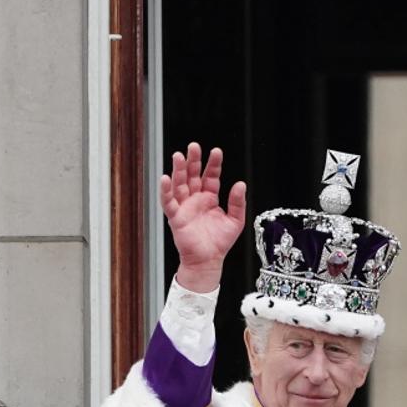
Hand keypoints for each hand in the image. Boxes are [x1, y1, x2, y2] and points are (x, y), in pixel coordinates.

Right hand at [159, 142, 246, 291]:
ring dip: (178, 170)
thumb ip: (237, 203)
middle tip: (194, 146)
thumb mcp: (235, 221)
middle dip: (193, 161)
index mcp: (209, 198)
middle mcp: (195, 199)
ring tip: (178, 156)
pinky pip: (168, 202)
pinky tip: (165, 178)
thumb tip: (240, 184)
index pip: (210, 176)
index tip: (216, 152)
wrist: (209, 261)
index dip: (213, 164)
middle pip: (192, 175)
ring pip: (179, 184)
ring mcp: (185, 207)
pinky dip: (165, 191)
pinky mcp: (176, 217)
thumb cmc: (220, 243)